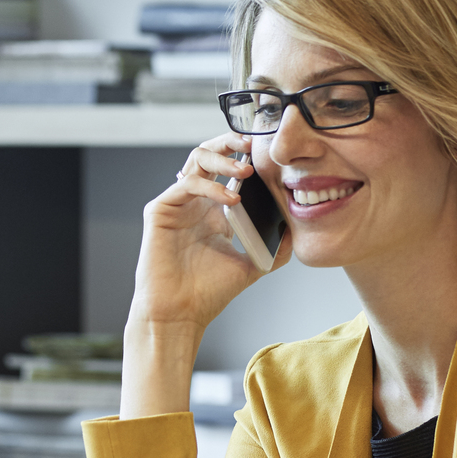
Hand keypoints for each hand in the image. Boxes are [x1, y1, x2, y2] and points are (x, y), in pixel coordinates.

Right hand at [128, 133, 292, 333]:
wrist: (180, 314)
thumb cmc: (208, 293)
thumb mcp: (250, 265)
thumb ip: (272, 248)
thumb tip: (296, 232)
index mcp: (213, 209)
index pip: (227, 169)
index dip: (245, 156)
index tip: (269, 151)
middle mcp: (194, 202)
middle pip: (209, 154)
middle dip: (230, 142)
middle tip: (253, 143)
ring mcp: (177, 204)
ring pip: (195, 160)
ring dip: (222, 159)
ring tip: (245, 170)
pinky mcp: (160, 210)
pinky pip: (186, 184)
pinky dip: (210, 186)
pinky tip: (230, 199)